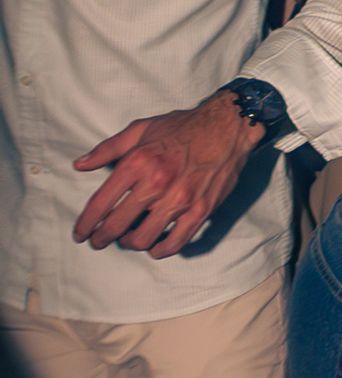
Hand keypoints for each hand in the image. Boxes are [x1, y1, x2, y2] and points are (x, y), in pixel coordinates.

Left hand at [71, 95, 261, 256]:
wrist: (226, 126)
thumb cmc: (182, 127)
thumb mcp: (140, 129)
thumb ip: (107, 149)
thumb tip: (80, 165)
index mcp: (137, 162)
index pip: (100, 204)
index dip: (85, 224)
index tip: (81, 233)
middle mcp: (156, 183)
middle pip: (117, 225)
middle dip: (102, 238)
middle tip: (99, 241)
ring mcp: (180, 199)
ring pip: (143, 238)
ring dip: (130, 244)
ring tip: (128, 240)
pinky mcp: (200, 210)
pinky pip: (175, 242)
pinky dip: (160, 250)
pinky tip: (154, 247)